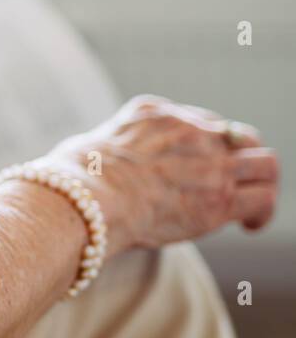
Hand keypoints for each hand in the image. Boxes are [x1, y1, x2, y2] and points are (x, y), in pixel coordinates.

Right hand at [43, 95, 279, 257]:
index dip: (203, 146)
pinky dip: (261, 213)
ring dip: (260, 183)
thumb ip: (106, 148)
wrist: (87, 199)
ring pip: (265, 164)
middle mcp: (189, 129)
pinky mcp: (221, 196)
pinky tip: (248, 225)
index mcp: (155, 111)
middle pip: (239, 135)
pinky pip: (264, 198)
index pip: (199, 120)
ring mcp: (210, 161)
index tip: (195, 168)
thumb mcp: (87, 144)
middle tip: (234, 181)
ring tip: (250, 204)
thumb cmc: (72, 180)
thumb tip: (83, 162)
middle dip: (240, 158)